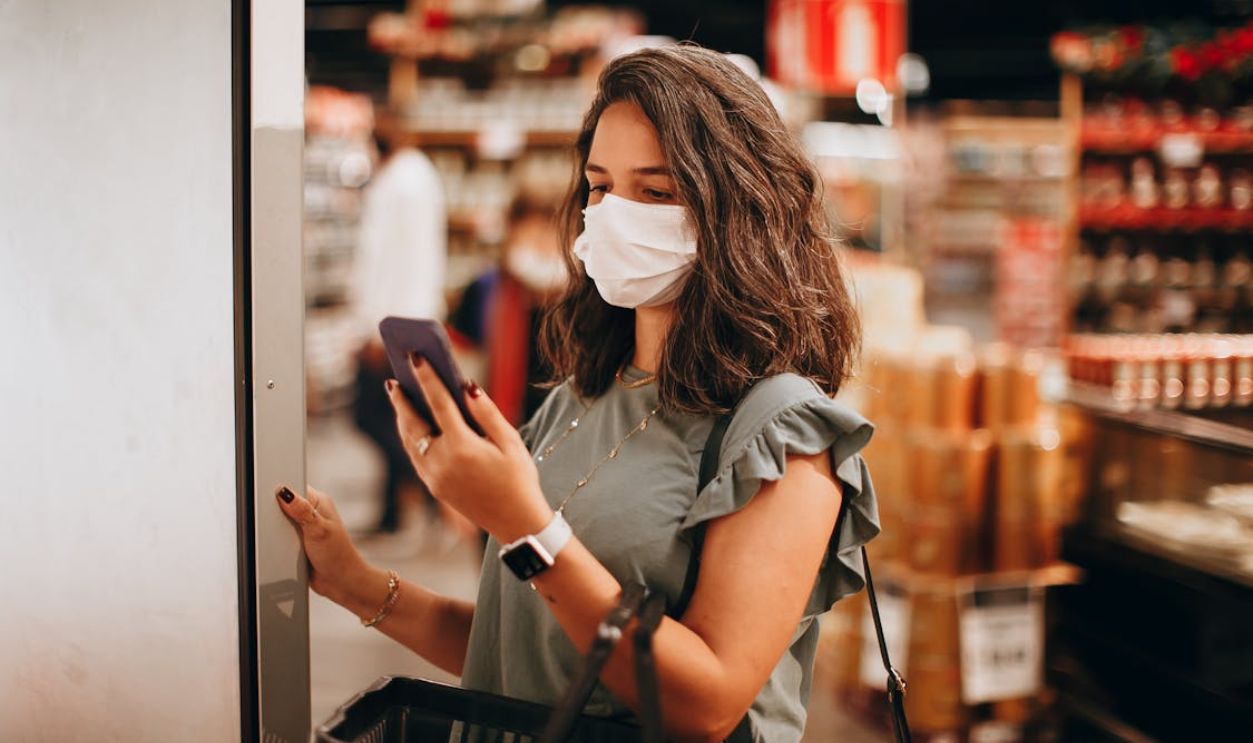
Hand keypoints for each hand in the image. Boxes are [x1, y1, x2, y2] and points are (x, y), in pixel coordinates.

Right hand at [274, 485, 374, 605]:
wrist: (340, 582)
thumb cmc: (338, 555)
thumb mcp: (319, 530)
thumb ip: (302, 510)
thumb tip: (285, 492)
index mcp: (318, 502)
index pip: (294, 487)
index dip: (280, 490)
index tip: (268, 497)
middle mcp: (310, 512)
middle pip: (282, 505)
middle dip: (275, 513)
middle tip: (274, 523)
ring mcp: (302, 527)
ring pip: (279, 523)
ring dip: (275, 531)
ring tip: (280, 538)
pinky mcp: (296, 542)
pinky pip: (279, 538)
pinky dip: (277, 542)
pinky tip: (278, 547)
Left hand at [385, 355, 552, 542]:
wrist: (516, 522)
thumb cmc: (519, 478)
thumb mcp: (511, 442)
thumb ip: (487, 412)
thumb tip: (467, 387)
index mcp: (463, 446)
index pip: (438, 402)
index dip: (426, 377)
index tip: (415, 356)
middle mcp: (442, 462)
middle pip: (413, 422)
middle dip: (402, 398)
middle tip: (393, 378)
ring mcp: (434, 477)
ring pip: (409, 441)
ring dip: (402, 418)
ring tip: (399, 397)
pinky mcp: (434, 487)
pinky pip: (414, 456)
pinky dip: (410, 437)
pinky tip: (412, 425)